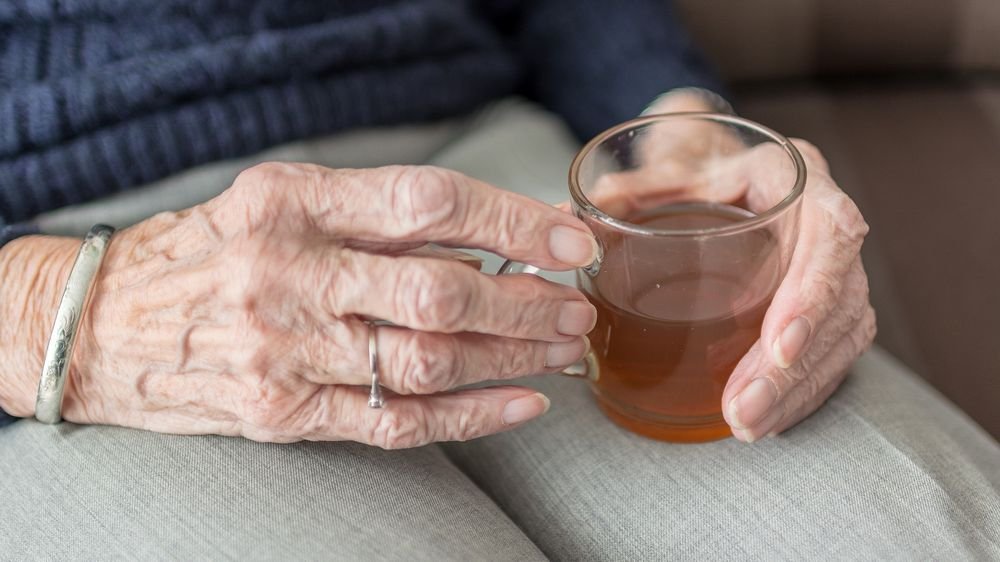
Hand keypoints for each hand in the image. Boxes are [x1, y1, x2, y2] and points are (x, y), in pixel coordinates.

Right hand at [0, 164, 599, 447]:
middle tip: (574, 307)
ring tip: (561, 349)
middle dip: (525, 301)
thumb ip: (369, 215)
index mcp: (292, 202)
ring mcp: (284, 350)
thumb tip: (484, 237)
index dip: (512, 220)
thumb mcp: (276, 200)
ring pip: (429, 359)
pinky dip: (471, 416)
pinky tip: (520, 403)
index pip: (427, 202)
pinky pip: (395, 421)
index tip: (568, 241)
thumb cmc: (205, 251)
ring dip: (512, 356)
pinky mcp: (283, 413)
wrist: (99, 323)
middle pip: (440, 289)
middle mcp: (288, 273)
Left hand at [597, 90, 875, 441]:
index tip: (778, 346)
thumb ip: (626, 191)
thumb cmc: (696, 166)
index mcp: (796, 176)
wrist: (720, 165)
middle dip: (793, 366)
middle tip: (744, 410)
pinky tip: (769, 420)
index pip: (830, 233)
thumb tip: (563, 218)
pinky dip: (803, 391)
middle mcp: (826, 219)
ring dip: (797, 389)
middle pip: (839, 299)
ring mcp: (833, 264)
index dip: (811, 294)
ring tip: (748, 425)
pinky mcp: (828, 301)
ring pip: (843, 335)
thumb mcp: (665, 168)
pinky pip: (834, 352)